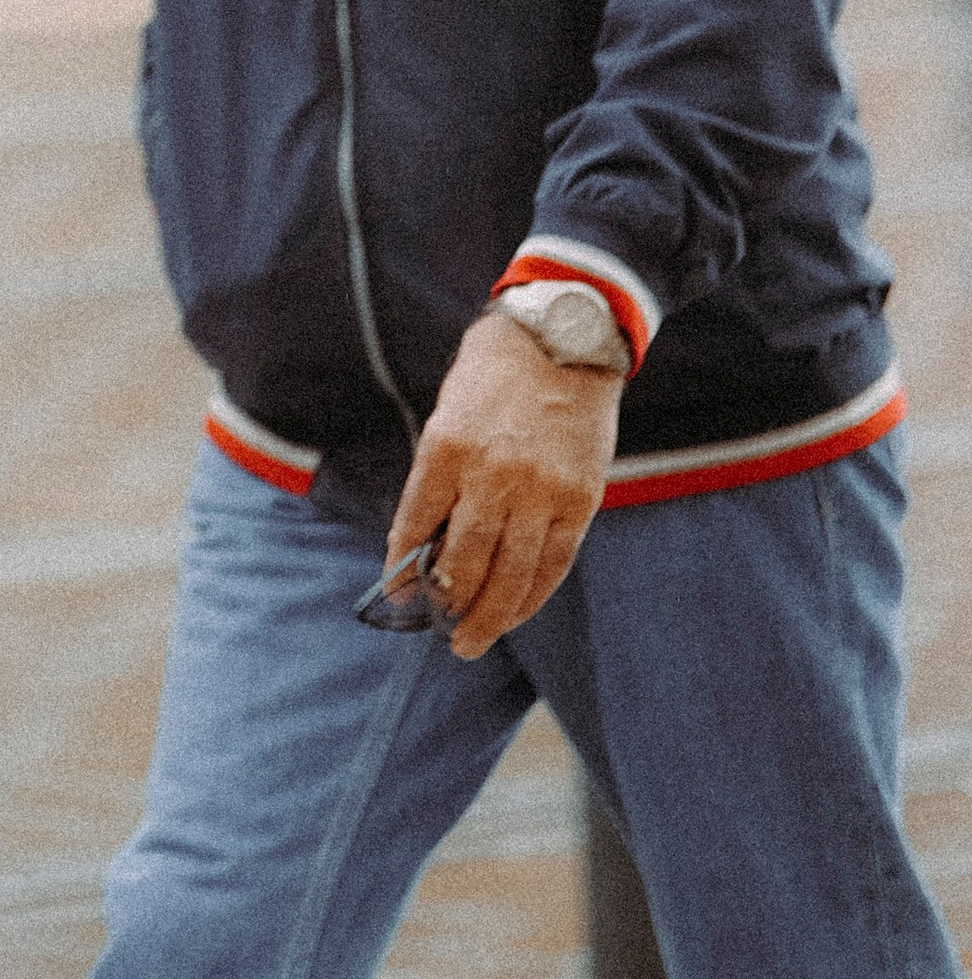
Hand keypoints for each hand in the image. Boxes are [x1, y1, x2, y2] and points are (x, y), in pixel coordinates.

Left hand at [385, 310, 621, 658]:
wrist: (564, 339)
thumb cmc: (495, 375)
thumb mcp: (449, 412)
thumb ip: (439, 475)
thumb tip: (426, 542)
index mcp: (447, 446)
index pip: (416, 523)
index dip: (404, 565)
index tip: (399, 593)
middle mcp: (492, 473)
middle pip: (465, 561)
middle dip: (447, 604)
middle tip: (441, 631)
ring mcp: (540, 490)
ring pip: (511, 574)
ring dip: (488, 616)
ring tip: (472, 640)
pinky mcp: (579, 500)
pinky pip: (553, 564)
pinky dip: (532, 596)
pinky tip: (515, 613)